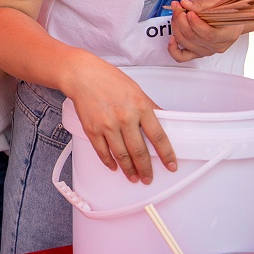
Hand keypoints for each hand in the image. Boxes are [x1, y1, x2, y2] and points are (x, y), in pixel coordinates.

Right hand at [64, 56, 176, 183]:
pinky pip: (102, 152)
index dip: (166, 154)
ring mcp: (107, 125)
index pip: (158, 137)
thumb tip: (164, 121)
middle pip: (139, 151)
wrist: (83, 76)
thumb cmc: (109, 80)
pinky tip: (114, 167)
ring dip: (128, 170)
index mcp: (140, 107)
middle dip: (145, 169)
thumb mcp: (137, 91)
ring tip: (133, 177)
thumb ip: (150, 108)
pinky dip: (109, 162)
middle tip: (148, 177)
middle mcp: (125, 118)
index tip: (170, 165)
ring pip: (121, 155)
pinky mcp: (92, 129)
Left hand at [167, 0, 243, 62]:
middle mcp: (216, 46)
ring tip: (176, 14)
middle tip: (177, 8)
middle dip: (181, 20)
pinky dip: (173, 49)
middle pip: (193, 37)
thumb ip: (201, 4)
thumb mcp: (217, 3)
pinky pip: (181, 57)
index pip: (208, 34)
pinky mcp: (197, 54)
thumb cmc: (226, 13)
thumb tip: (185, 3)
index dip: (195, 23)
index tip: (188, 11)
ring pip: (185, 42)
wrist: (230, 21)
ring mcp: (206, 51)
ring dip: (176, 27)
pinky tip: (172, 38)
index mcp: (227, 35)